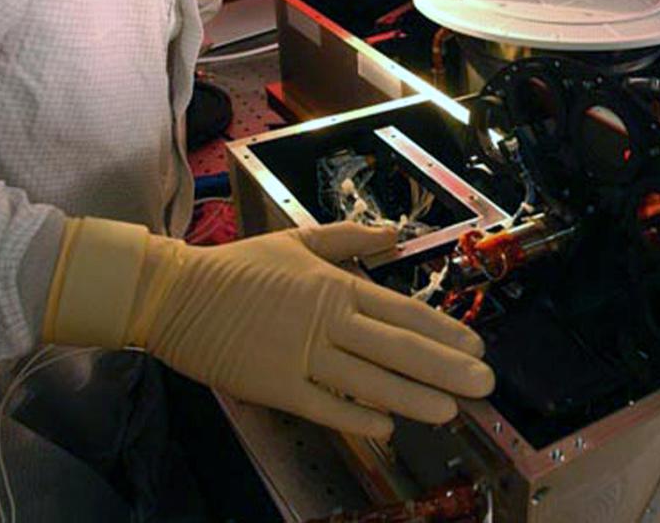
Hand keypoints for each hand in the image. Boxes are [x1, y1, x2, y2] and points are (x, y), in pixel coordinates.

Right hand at [44, 219, 492, 437]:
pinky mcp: (275, 385)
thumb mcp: (298, 241)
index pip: (401, 311)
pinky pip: (324, 406)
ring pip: (368, 380)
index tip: (475, 345)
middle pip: (397, 348)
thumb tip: (394, 232)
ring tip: (450, 411)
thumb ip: (349, 239)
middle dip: (445, 368)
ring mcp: (301, 355)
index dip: (443, 330)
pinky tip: (387, 427)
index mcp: (334, 286)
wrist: (175, 293)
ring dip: (414, 397)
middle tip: (484, 384)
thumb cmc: (239, 268)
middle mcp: (326, 321)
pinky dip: (356, 416)